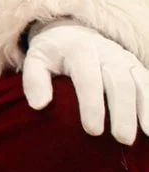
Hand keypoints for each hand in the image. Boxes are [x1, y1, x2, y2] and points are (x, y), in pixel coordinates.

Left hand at [23, 19, 148, 144]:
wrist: (72, 32)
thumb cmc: (52, 53)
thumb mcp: (36, 60)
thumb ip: (34, 80)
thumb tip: (39, 106)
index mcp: (79, 51)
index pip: (88, 79)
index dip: (92, 105)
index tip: (92, 131)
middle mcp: (106, 53)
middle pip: (119, 83)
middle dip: (122, 112)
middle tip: (122, 139)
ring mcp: (124, 59)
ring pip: (139, 83)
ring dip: (144, 109)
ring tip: (146, 135)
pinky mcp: (136, 66)